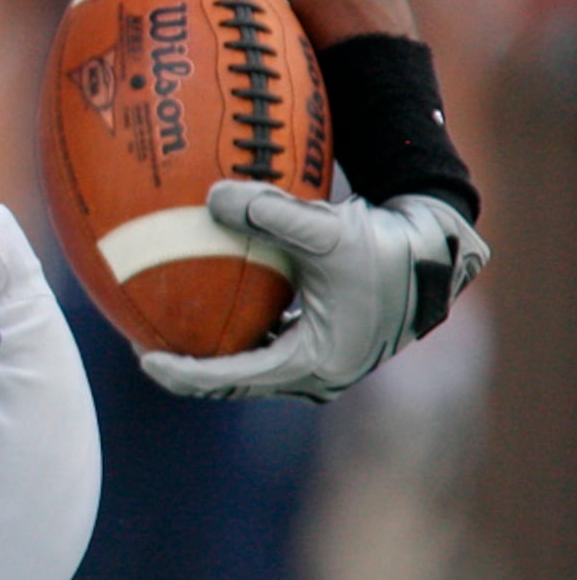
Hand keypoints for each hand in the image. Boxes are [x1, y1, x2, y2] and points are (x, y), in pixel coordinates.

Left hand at [141, 184, 486, 402]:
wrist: (436, 250)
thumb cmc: (383, 244)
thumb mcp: (322, 229)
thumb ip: (265, 213)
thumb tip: (211, 197)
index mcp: (314, 360)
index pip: (231, 380)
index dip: (183, 374)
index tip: (143, 358)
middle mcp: (319, 371)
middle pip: (237, 382)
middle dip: (189, 369)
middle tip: (142, 346)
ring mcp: (325, 360)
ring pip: (254, 367)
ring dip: (215, 355)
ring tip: (168, 331)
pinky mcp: (329, 343)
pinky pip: (271, 346)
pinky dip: (241, 335)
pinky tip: (213, 307)